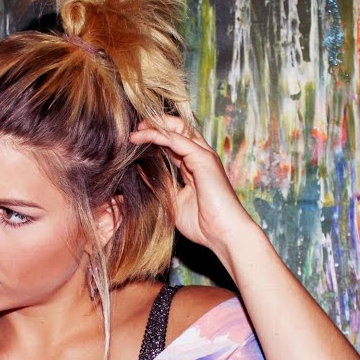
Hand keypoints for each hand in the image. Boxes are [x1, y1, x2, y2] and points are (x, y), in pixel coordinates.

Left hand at [129, 116, 257, 253]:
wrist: (224, 235)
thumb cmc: (203, 224)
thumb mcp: (173, 201)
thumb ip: (160, 184)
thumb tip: (140, 170)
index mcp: (194, 166)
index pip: (174, 143)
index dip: (155, 137)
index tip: (134, 139)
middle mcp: (200, 157)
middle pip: (178, 129)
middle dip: (156, 124)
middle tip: (134, 128)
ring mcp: (203, 156)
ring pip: (178, 129)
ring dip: (155, 125)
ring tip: (135, 129)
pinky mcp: (203, 158)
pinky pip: (176, 139)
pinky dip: (158, 135)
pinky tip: (142, 136)